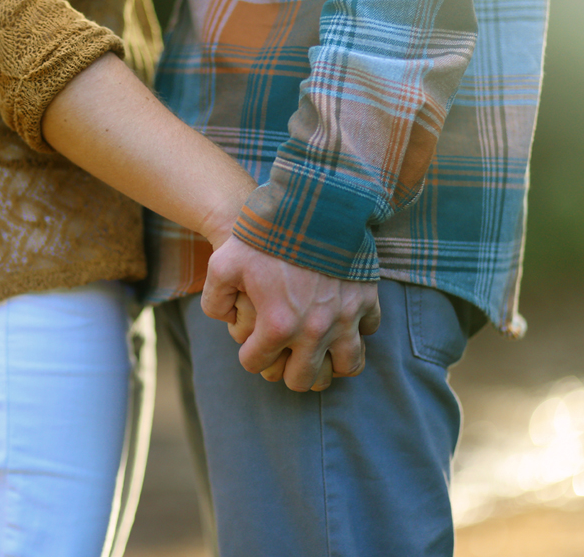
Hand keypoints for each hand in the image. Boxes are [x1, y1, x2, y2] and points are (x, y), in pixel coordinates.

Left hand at [202, 235, 380, 391]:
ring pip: (346, 367)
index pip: (258, 365)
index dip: (249, 356)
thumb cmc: (263, 234)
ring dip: (330, 364)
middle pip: (303, 380)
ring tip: (317, 352)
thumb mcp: (223, 264)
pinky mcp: (367, 300)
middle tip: (283, 355)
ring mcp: (345, 317)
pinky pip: (368, 332)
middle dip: (288, 372)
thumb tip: (227, 320)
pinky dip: (355, 331)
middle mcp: (314, 330)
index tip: (250, 345)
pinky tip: (340, 320)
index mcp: (277, 325)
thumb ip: (215, 300)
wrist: (310, 203)